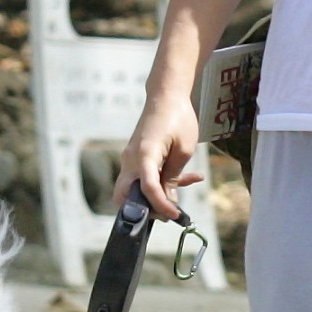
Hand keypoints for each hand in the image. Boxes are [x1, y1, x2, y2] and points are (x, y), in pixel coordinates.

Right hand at [114, 95, 203, 219]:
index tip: (175, 216)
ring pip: (135, 189)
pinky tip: (187, 177)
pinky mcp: (136, 158)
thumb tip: (169, 201)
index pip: (147, 189)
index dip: (161, 206)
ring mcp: (131, 159)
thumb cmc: (178, 118)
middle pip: (124, 196)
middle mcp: (131, 159)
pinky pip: (143, 177)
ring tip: (181, 191)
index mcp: (144, 155)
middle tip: (167, 210)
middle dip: (144, 209)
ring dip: (155, 195)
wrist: (166, 96)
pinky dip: (160, 182)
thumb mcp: (184, 150)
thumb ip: (173, 177)